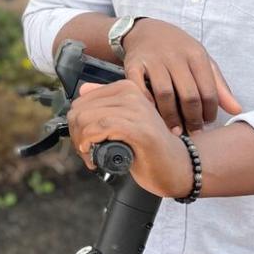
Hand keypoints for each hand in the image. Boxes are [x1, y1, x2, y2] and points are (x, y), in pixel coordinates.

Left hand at [68, 81, 195, 198]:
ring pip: (87, 119)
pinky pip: (101, 127)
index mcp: (126, 88)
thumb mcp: (125, 121)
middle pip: (80, 110)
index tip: (83, 141)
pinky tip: (95, 157)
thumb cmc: (149, 147)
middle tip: (85, 151)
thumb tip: (83, 90)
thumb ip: (107, 104)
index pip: (81, 101)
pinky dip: (90, 143)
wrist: (178, 165)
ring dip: (82, 143)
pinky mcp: (139, 128)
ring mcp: (136, 109)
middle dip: (76, 135)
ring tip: (90, 157)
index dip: (75, 124)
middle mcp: (131, 93)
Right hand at [120, 18, 241, 135]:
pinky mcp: (133, 63)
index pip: (208, 91)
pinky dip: (146, 102)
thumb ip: (219, 85)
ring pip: (165, 94)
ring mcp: (153, 60)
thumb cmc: (179, 50)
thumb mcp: (202, 61)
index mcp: (196, 55)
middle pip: (188, 95)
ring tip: (175, 130)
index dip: (210, 112)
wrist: (146, 31)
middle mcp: (175, 56)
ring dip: (171, 116)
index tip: (207, 123)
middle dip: (192, 118)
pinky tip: (152, 114)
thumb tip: (236, 109)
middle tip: (192, 132)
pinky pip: (139, 87)